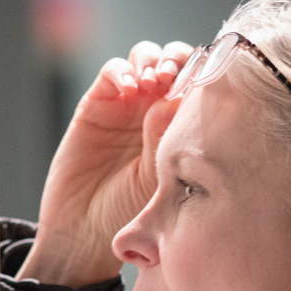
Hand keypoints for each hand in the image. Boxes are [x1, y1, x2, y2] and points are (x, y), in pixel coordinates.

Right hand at [22, 40, 194, 287]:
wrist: (86, 232)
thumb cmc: (129, 211)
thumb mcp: (159, 177)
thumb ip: (167, 139)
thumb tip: (175, 98)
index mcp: (180, 125)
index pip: (199, 84)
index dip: (203, 74)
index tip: (204, 83)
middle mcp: (155, 108)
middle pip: (175, 61)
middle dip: (178, 59)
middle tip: (175, 76)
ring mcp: (127, 103)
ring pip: (145, 58)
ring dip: (152, 60)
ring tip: (153, 80)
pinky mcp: (97, 103)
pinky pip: (112, 72)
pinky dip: (121, 70)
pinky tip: (128, 87)